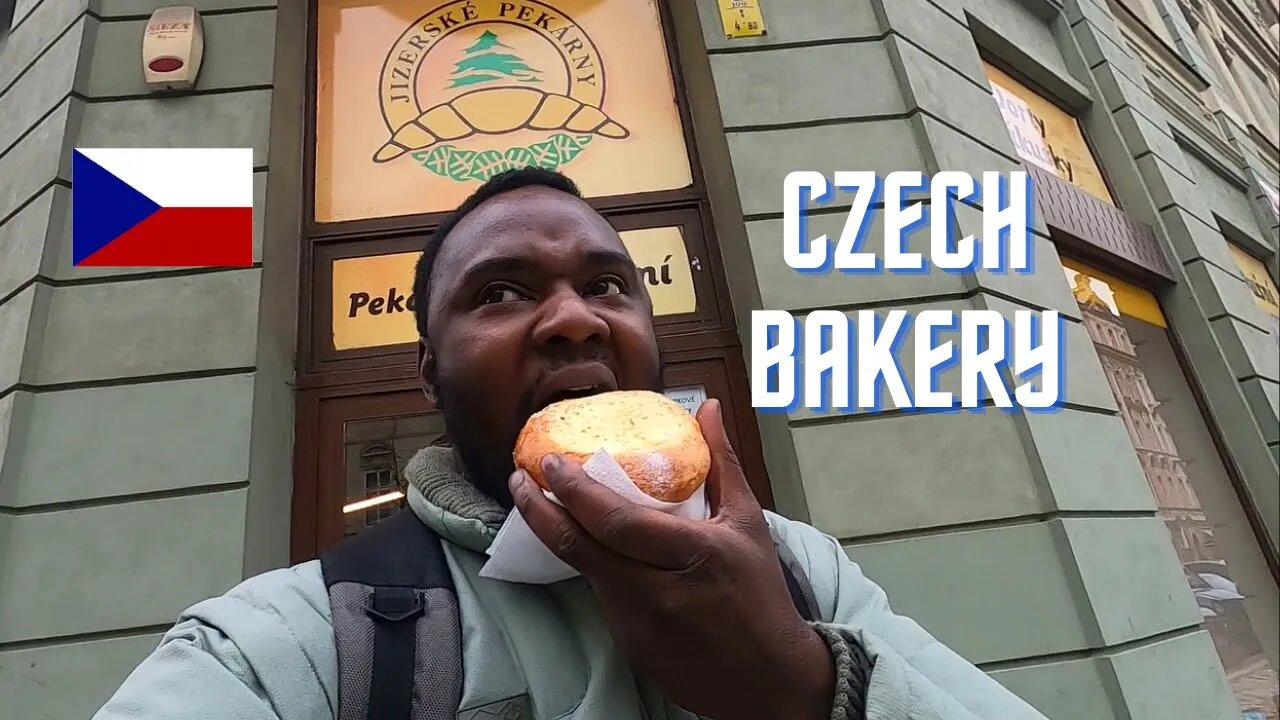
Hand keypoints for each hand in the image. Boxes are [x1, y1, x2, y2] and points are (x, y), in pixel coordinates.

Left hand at [509, 400, 834, 719]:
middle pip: (580, 547)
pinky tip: (587, 546)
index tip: (551, 462)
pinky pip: (600, 596)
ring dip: (559, 535)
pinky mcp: (628, 646)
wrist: (768, 678)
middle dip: (540, 509)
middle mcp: (658, 592)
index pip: (617, 521)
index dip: (576, 491)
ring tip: (542, 502)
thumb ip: (721, 462)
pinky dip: (591, 567)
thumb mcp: (746, 523)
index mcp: (693, 553)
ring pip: (584, 571)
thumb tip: (706, 408)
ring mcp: (638, 625)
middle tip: (521, 477)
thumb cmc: (759, 594)